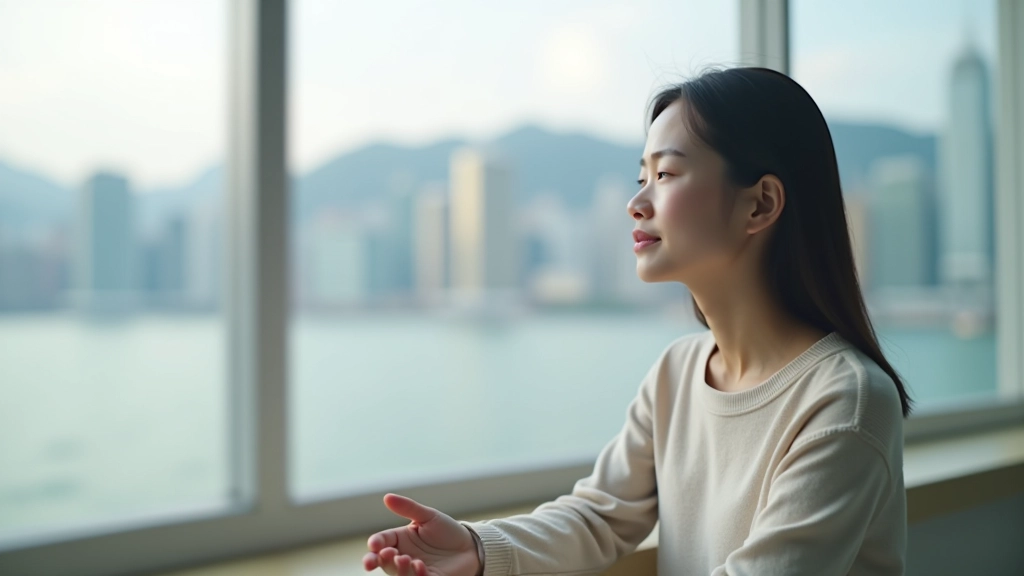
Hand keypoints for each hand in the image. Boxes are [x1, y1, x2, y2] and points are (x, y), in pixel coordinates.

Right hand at [363, 493, 481, 575]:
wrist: (469, 546)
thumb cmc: (447, 531)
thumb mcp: (428, 516)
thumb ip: (408, 508)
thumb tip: (387, 497)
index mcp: (400, 540)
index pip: (382, 541)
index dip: (376, 543)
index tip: (375, 544)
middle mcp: (404, 556)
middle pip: (384, 561)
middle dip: (378, 560)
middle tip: (381, 556)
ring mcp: (414, 570)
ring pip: (398, 573)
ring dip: (398, 569)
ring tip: (405, 559)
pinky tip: (420, 567)